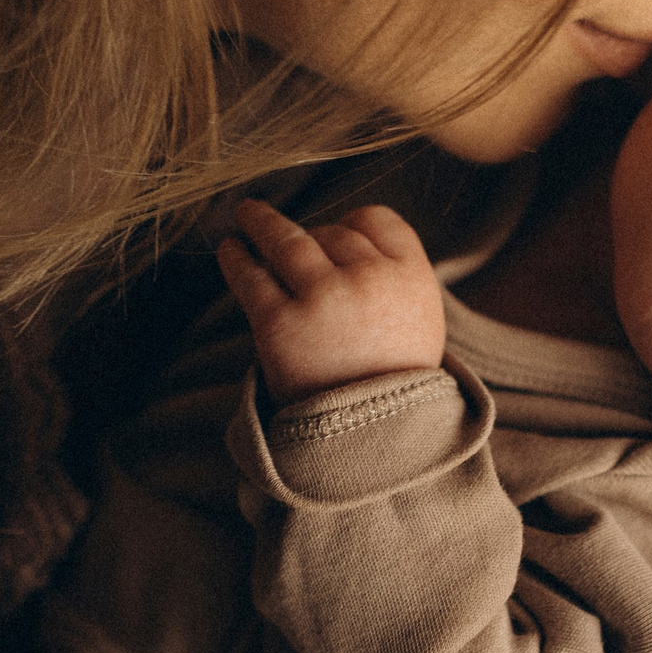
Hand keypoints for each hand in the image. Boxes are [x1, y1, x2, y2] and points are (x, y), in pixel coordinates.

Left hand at [217, 200, 446, 401]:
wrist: (372, 439)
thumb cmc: (392, 379)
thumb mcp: (421, 320)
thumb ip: (393, 276)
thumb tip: (338, 233)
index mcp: (412, 277)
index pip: (376, 220)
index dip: (351, 223)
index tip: (335, 231)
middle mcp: (370, 281)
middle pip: (332, 232)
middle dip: (311, 236)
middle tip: (282, 228)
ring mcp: (324, 299)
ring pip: (288, 241)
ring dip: (261, 222)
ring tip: (245, 213)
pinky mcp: (281, 325)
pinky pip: (251, 277)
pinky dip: (236, 258)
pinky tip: (230, 248)